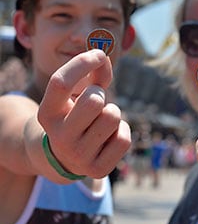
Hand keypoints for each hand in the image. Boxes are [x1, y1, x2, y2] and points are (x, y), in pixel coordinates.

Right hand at [37, 49, 130, 178]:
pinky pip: (124, 138)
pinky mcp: (97, 169)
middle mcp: (59, 137)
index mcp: (47, 114)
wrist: (65, 157)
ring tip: (101, 121)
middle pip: (94, 99)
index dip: (82, 63)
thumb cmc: (76, 115)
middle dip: (101, 94)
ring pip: (113, 116)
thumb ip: (93, 74)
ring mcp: (78, 156)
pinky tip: (108, 137)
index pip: (60, 82)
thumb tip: (105, 57)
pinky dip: (122, 131)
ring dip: (112, 112)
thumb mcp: (76, 95)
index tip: (98, 54)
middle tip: (95, 103)